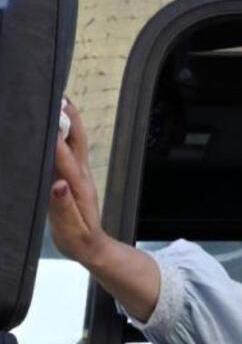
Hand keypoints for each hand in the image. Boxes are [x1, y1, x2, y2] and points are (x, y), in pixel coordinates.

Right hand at [48, 99, 110, 265]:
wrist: (91, 247)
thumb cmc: (78, 239)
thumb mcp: (70, 229)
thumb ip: (63, 207)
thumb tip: (58, 185)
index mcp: (78, 187)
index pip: (66, 159)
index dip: (56, 140)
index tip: (48, 120)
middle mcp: (80, 176)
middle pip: (77, 142)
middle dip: (69, 119)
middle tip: (59, 96)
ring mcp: (79, 175)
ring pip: (75, 142)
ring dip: (68, 121)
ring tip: (59, 100)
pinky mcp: (73, 177)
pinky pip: (69, 149)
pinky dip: (63, 134)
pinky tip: (54, 124)